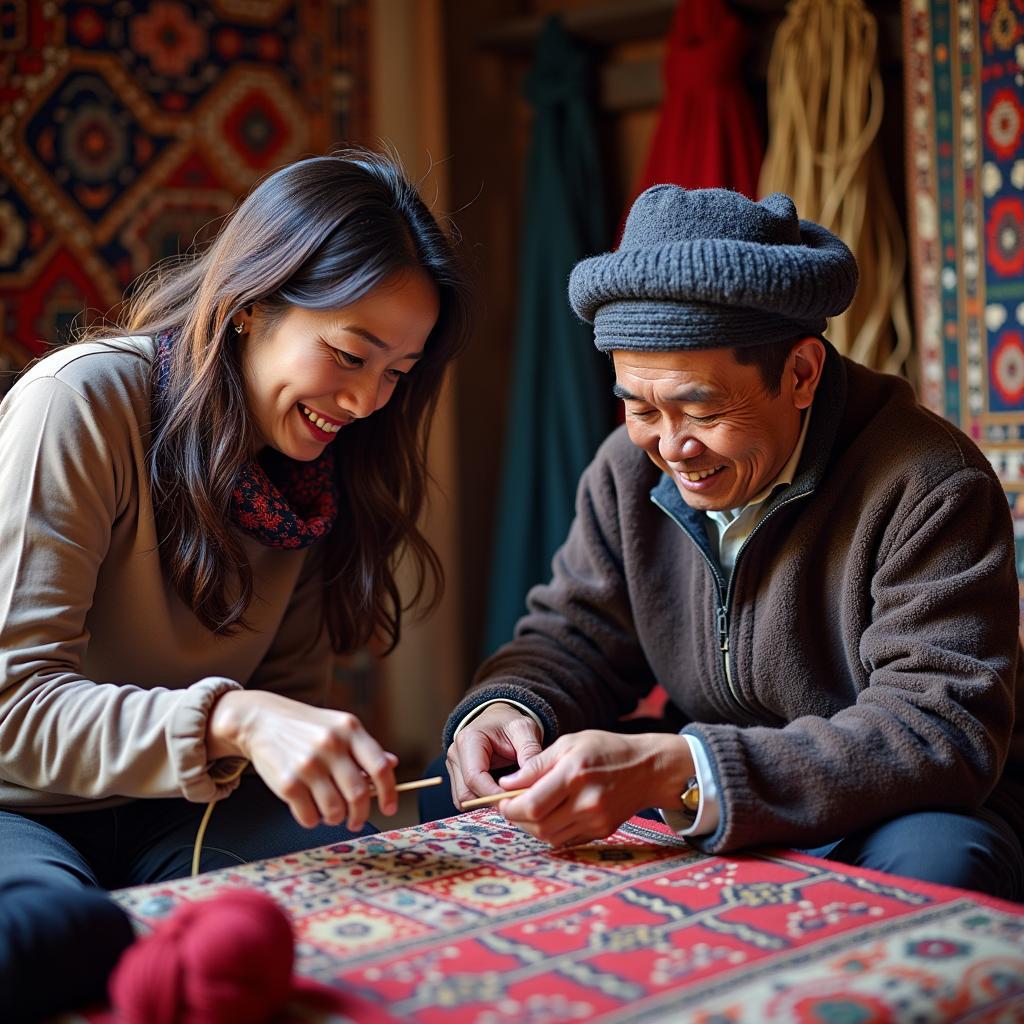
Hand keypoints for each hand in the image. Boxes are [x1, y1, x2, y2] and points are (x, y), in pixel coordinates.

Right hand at [207, 690, 397, 830]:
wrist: (261, 720)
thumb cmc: (306, 726)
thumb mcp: (338, 726)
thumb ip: (364, 747)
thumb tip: (392, 765)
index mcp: (349, 729)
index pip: (380, 767)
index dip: (389, 793)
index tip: (390, 808)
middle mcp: (330, 745)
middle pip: (358, 795)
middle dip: (360, 814)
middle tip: (356, 820)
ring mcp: (308, 765)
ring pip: (335, 811)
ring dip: (335, 819)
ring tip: (330, 812)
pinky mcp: (287, 783)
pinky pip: (309, 817)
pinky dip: (313, 820)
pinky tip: (310, 809)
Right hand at [446, 703, 542, 806]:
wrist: (499, 718)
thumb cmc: (511, 723)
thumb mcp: (526, 731)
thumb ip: (530, 754)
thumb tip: (533, 783)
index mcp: (469, 740)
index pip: (474, 777)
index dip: (494, 794)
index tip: (515, 802)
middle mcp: (456, 754)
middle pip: (466, 793)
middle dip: (491, 801)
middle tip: (516, 802)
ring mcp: (454, 767)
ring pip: (464, 800)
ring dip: (486, 803)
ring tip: (509, 797)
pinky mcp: (457, 776)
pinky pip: (467, 799)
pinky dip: (483, 801)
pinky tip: (500, 794)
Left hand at [497, 731, 693, 846]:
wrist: (648, 769)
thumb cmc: (606, 750)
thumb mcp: (570, 743)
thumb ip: (536, 765)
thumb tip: (506, 784)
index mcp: (575, 774)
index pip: (533, 804)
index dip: (510, 807)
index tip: (501, 801)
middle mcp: (587, 801)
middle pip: (539, 826)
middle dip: (517, 819)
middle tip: (510, 807)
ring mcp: (596, 820)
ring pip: (550, 837)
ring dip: (532, 827)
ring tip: (529, 809)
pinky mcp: (601, 832)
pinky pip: (566, 839)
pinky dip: (551, 830)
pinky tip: (551, 814)